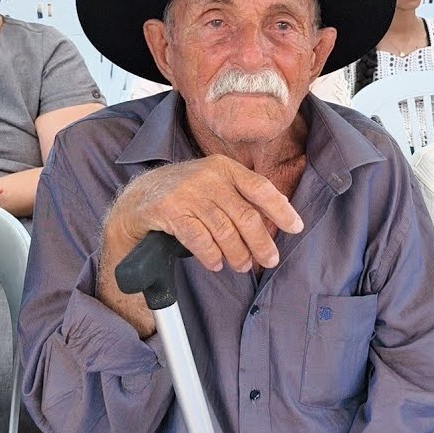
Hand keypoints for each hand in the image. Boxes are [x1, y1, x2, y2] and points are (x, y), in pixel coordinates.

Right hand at [105, 154, 303, 274]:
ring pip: (224, 230)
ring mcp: (187, 192)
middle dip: (261, 242)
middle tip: (269, 260)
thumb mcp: (214, 185)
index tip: (296, 228)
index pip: (260, 188)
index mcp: (224, 167)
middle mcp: (208, 176)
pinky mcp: (169, 210)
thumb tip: (278, 219)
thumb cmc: (186, 195)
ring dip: (237, 254)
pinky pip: (199, 239)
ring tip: (241, 265)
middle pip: (245, 215)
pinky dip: (211, 256)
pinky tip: (216, 264)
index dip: (281, 209)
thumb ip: (242, 197)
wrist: (137, 198)